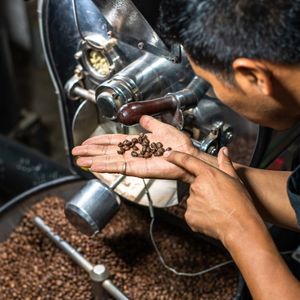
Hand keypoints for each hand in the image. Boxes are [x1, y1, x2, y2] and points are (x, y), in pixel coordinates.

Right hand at [72, 115, 196, 181]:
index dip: (99, 141)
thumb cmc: (178, 143)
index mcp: (137, 143)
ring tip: (79, 160)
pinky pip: (119, 168)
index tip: (86, 141)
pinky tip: (94, 165)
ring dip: (94, 159)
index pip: (113, 142)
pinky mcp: (138, 169)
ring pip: (110, 160)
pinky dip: (106, 166)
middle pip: (107, 151)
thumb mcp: (161, 127)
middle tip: (76, 151)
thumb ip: (150, 123)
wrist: (188, 153)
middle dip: (91, 151)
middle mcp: (133, 153)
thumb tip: (142, 118)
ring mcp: (134, 162)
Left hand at [164, 147, 264, 245]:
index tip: (167, 154)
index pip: (187, 161)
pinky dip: (200, 215)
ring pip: (194, 200)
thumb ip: (225, 163)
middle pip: (195, 185)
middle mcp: (196, 186)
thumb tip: (224, 151)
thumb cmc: (240, 203)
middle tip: (218, 198)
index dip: (175, 156)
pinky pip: (192, 213)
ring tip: (217, 209)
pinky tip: (212, 217)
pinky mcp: (189, 216)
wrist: (240, 227)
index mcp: (207, 174)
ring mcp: (191, 202)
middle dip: (204, 190)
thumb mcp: (235, 179)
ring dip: (202, 203)